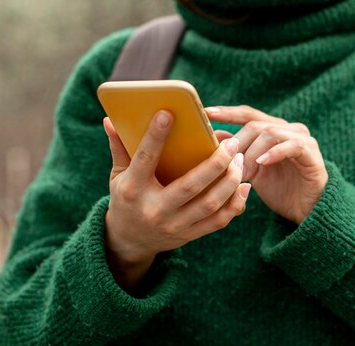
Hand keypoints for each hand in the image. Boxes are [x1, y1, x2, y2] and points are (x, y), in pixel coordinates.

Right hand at [102, 111, 250, 291]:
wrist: (128, 241)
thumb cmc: (125, 198)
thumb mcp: (117, 175)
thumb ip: (119, 148)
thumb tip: (110, 119)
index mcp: (133, 189)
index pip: (145, 159)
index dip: (155, 136)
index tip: (169, 113)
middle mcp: (154, 210)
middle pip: (191, 185)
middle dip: (216, 162)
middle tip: (231, 141)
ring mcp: (174, 225)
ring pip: (210, 204)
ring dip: (230, 181)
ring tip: (240, 158)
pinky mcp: (189, 235)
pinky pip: (218, 221)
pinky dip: (235, 204)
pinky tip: (244, 185)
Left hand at [206, 105, 327, 224]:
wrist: (305, 211)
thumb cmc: (278, 190)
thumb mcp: (250, 171)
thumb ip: (235, 154)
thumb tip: (213, 137)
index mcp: (272, 129)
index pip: (247, 114)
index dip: (227, 113)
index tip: (206, 114)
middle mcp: (287, 129)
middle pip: (255, 124)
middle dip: (238, 143)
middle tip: (227, 166)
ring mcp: (301, 138)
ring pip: (270, 132)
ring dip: (252, 152)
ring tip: (244, 173)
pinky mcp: (311, 152)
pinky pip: (292, 145)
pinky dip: (274, 153)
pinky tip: (262, 163)